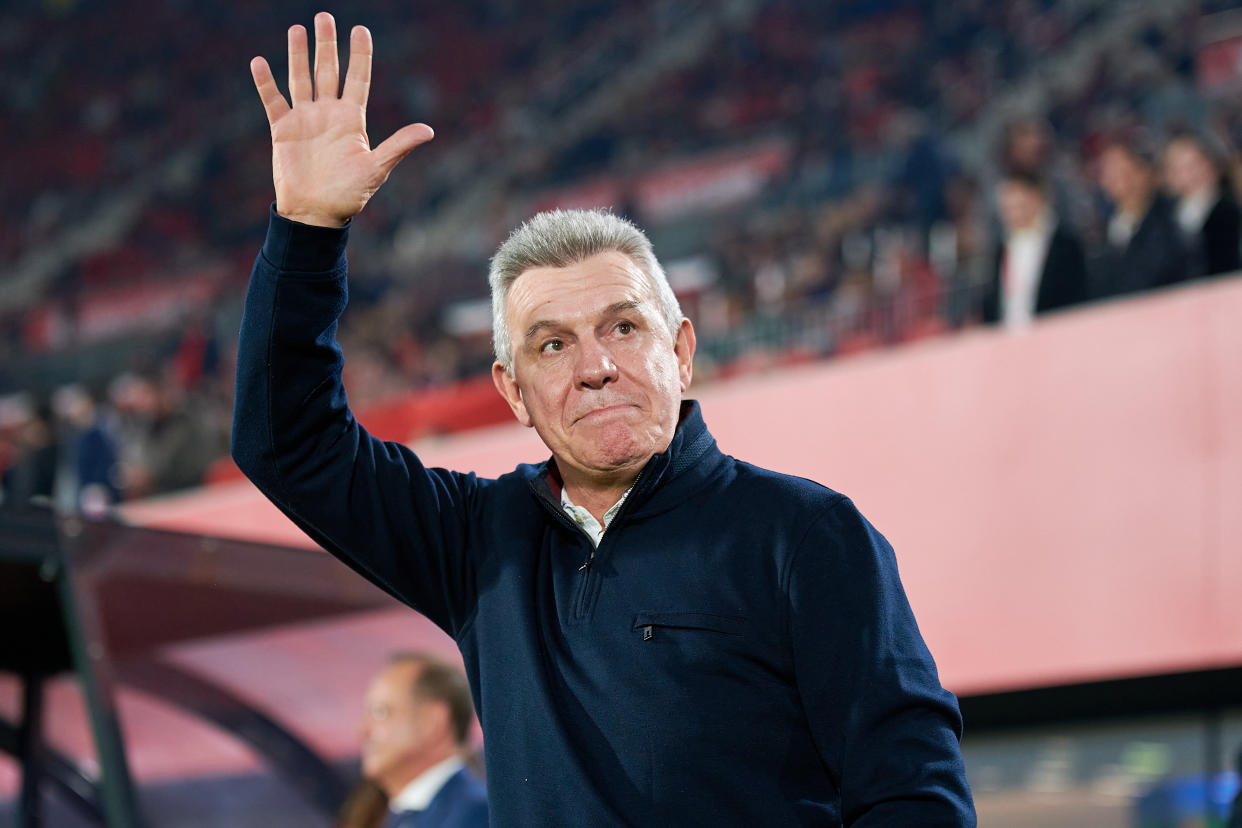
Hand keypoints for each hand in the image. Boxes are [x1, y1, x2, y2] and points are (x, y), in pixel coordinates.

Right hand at [250, 12, 433, 227]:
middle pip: (328, 71)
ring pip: (301, 79)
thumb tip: (428, 130)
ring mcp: (305, 119)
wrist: (315, 214)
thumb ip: (398, 145)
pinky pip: (273, 100)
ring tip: (298, 29)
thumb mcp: (377, 169)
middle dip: (327, 45)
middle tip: (325, 17)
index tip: (360, 29)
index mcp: (352, 120)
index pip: (357, 79)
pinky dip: (266, 82)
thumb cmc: (349, 195)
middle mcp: (328, 114)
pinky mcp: (282, 129)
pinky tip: (260, 62)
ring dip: (298, 55)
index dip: (359, 55)